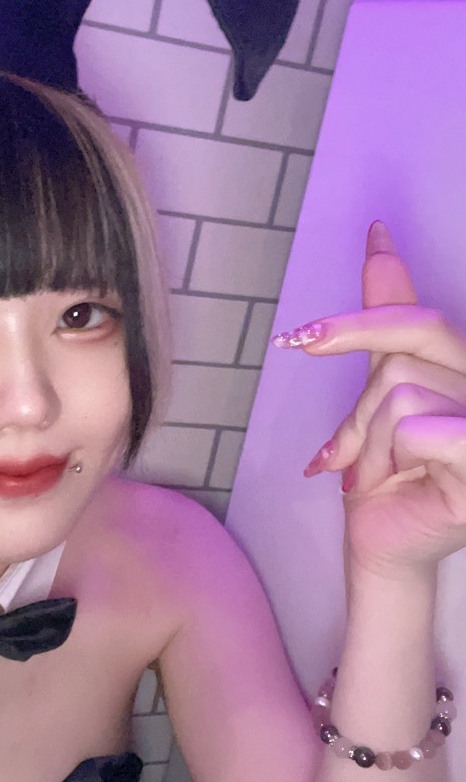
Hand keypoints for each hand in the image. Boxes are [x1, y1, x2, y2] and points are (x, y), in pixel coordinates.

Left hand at [273, 222, 465, 580]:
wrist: (383, 544)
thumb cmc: (380, 475)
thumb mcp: (370, 398)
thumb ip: (380, 335)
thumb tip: (379, 247)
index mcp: (455, 370)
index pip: (418, 317)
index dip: (381, 290)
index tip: (369, 237)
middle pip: (402, 351)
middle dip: (356, 392)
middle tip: (327, 412)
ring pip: (397, 395)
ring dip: (366, 443)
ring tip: (377, 474)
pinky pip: (416, 430)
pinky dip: (385, 458)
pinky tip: (396, 482)